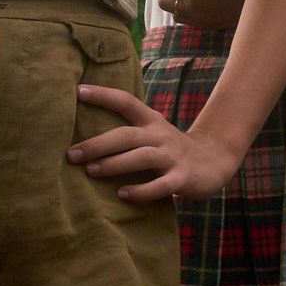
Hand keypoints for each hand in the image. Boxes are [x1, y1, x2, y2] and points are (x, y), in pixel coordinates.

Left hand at [70, 84, 245, 201]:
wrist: (214, 161)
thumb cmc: (170, 150)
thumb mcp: (152, 132)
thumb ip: (127, 132)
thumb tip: (83, 138)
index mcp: (151, 121)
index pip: (126, 102)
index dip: (103, 95)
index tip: (78, 91)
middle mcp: (161, 135)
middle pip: (127, 135)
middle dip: (97, 144)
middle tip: (72, 154)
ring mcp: (172, 156)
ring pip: (142, 157)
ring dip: (114, 164)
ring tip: (91, 171)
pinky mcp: (182, 178)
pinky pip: (160, 186)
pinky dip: (140, 191)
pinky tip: (122, 194)